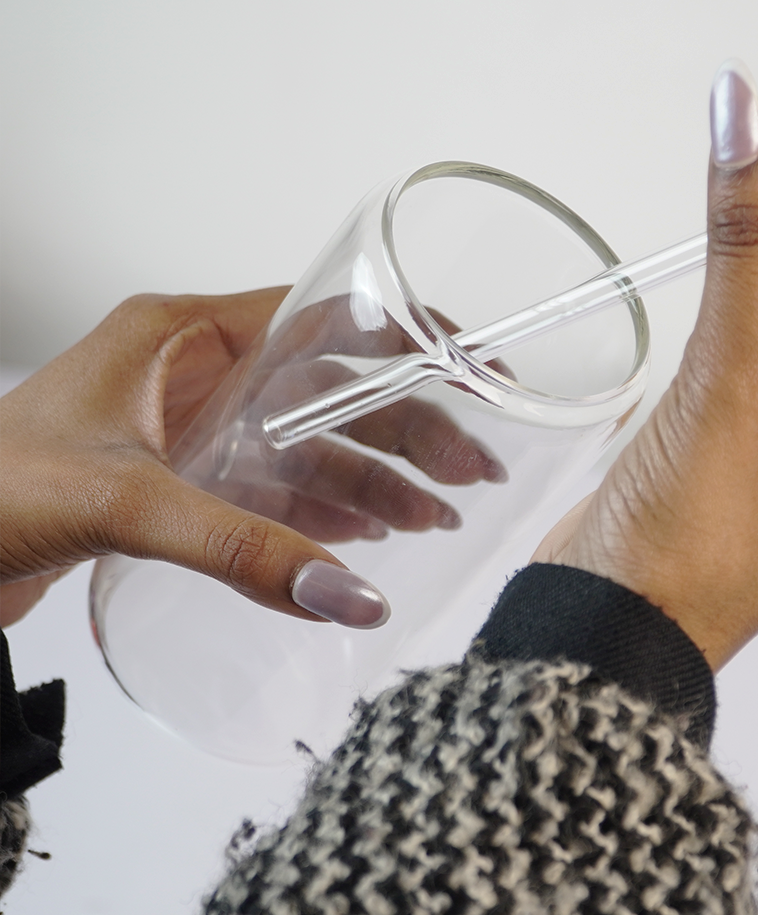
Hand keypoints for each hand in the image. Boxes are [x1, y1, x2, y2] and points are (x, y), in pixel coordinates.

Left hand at [0, 289, 503, 627]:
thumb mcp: (126, 503)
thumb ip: (240, 548)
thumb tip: (350, 595)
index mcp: (183, 332)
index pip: (325, 318)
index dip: (409, 342)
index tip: (474, 372)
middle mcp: (195, 370)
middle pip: (331, 390)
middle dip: (408, 430)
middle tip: (473, 471)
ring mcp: (189, 428)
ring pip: (308, 444)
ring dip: (376, 478)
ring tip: (437, 515)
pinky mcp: (180, 481)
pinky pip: (272, 486)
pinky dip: (323, 510)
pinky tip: (367, 535)